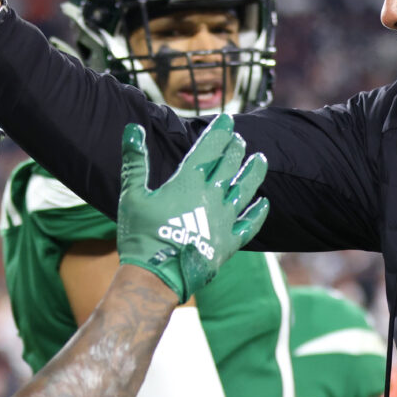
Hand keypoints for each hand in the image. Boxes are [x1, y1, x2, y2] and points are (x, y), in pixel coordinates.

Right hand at [117, 115, 268, 302]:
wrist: (156, 276)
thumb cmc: (140, 234)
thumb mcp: (132, 194)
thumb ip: (134, 160)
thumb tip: (133, 128)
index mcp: (188, 182)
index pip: (209, 148)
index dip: (219, 131)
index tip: (228, 119)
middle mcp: (212, 197)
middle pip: (229, 166)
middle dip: (235, 149)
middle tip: (239, 139)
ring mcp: (223, 220)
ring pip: (246, 190)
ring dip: (253, 173)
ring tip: (261, 160)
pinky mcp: (229, 243)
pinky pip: (249, 225)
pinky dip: (259, 213)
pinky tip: (265, 204)